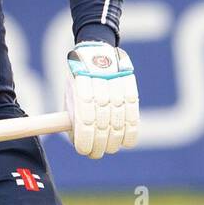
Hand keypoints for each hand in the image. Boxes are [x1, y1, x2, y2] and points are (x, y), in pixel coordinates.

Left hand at [64, 42, 139, 157]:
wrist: (97, 50)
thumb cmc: (80, 78)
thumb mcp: (70, 90)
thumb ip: (71, 113)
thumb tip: (74, 140)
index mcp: (81, 82)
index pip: (85, 116)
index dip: (86, 137)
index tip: (83, 150)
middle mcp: (100, 81)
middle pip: (102, 119)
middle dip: (100, 142)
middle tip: (96, 153)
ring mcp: (117, 82)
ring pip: (119, 117)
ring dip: (115, 139)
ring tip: (110, 149)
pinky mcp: (130, 85)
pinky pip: (133, 111)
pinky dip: (132, 129)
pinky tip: (127, 142)